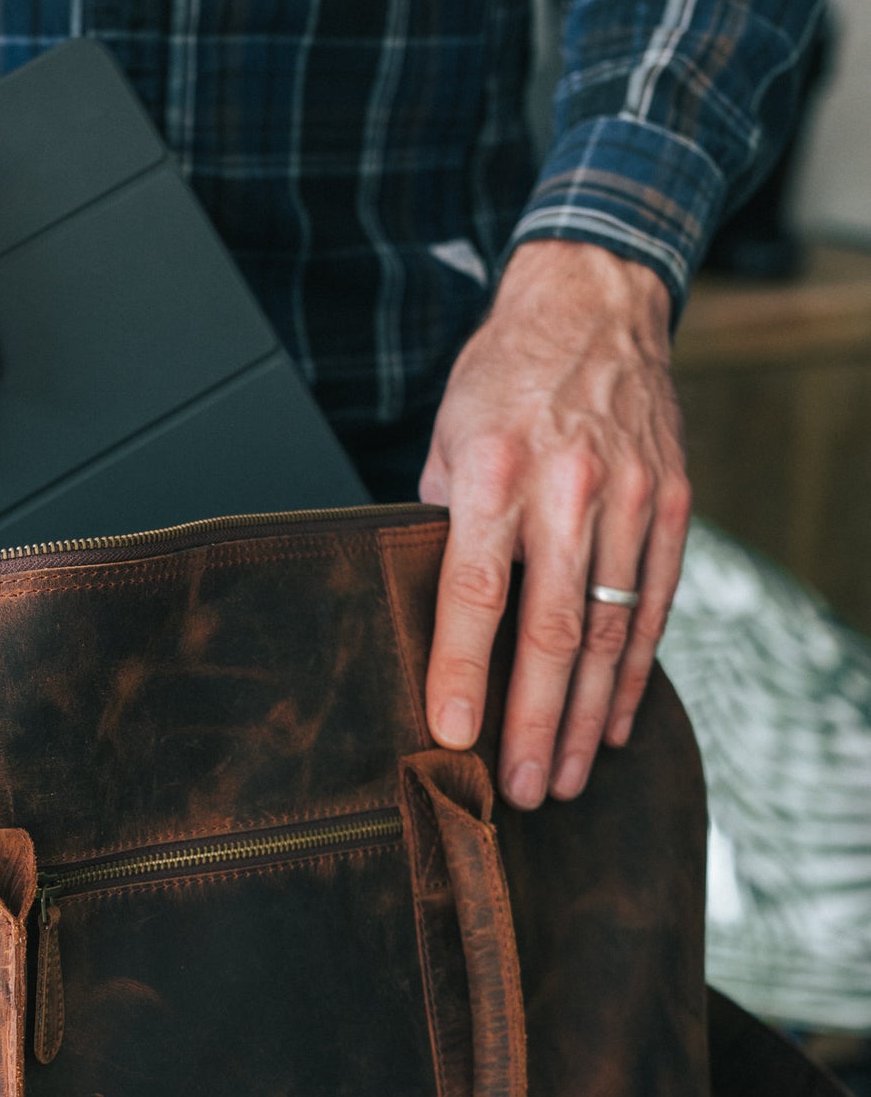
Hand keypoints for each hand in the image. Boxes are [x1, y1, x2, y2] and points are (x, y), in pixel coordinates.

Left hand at [419, 240, 690, 808]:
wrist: (594, 305)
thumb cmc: (502, 379)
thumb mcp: (448, 439)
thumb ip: (441, 526)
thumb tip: (423, 611)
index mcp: (496, 473)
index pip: (476, 592)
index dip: (464, 670)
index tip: (453, 735)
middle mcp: (569, 488)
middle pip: (553, 629)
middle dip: (535, 721)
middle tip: (522, 790)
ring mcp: (631, 496)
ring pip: (612, 628)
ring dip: (588, 714)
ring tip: (566, 778)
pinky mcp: (672, 501)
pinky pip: (656, 602)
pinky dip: (636, 670)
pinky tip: (615, 721)